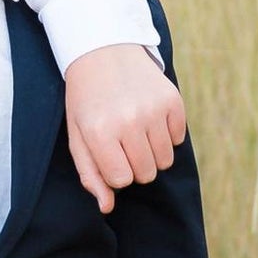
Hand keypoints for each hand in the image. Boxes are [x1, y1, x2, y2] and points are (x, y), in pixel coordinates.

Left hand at [64, 43, 185, 214]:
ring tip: (136, 129)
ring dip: (152, 152)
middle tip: (122, 141)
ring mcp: (154, 109)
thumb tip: (106, 207)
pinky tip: (150, 116)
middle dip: (135, 164)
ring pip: (165, 160)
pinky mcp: (173, 100)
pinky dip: (167, 134)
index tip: (108, 153)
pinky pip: (179, 139)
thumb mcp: (78, 135)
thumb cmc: (87, 99)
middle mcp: (129, 121)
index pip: (122, 180)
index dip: (116, 171)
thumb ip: (90, 174)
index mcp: (100, 132)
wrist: (104, 50)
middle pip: (146, 173)